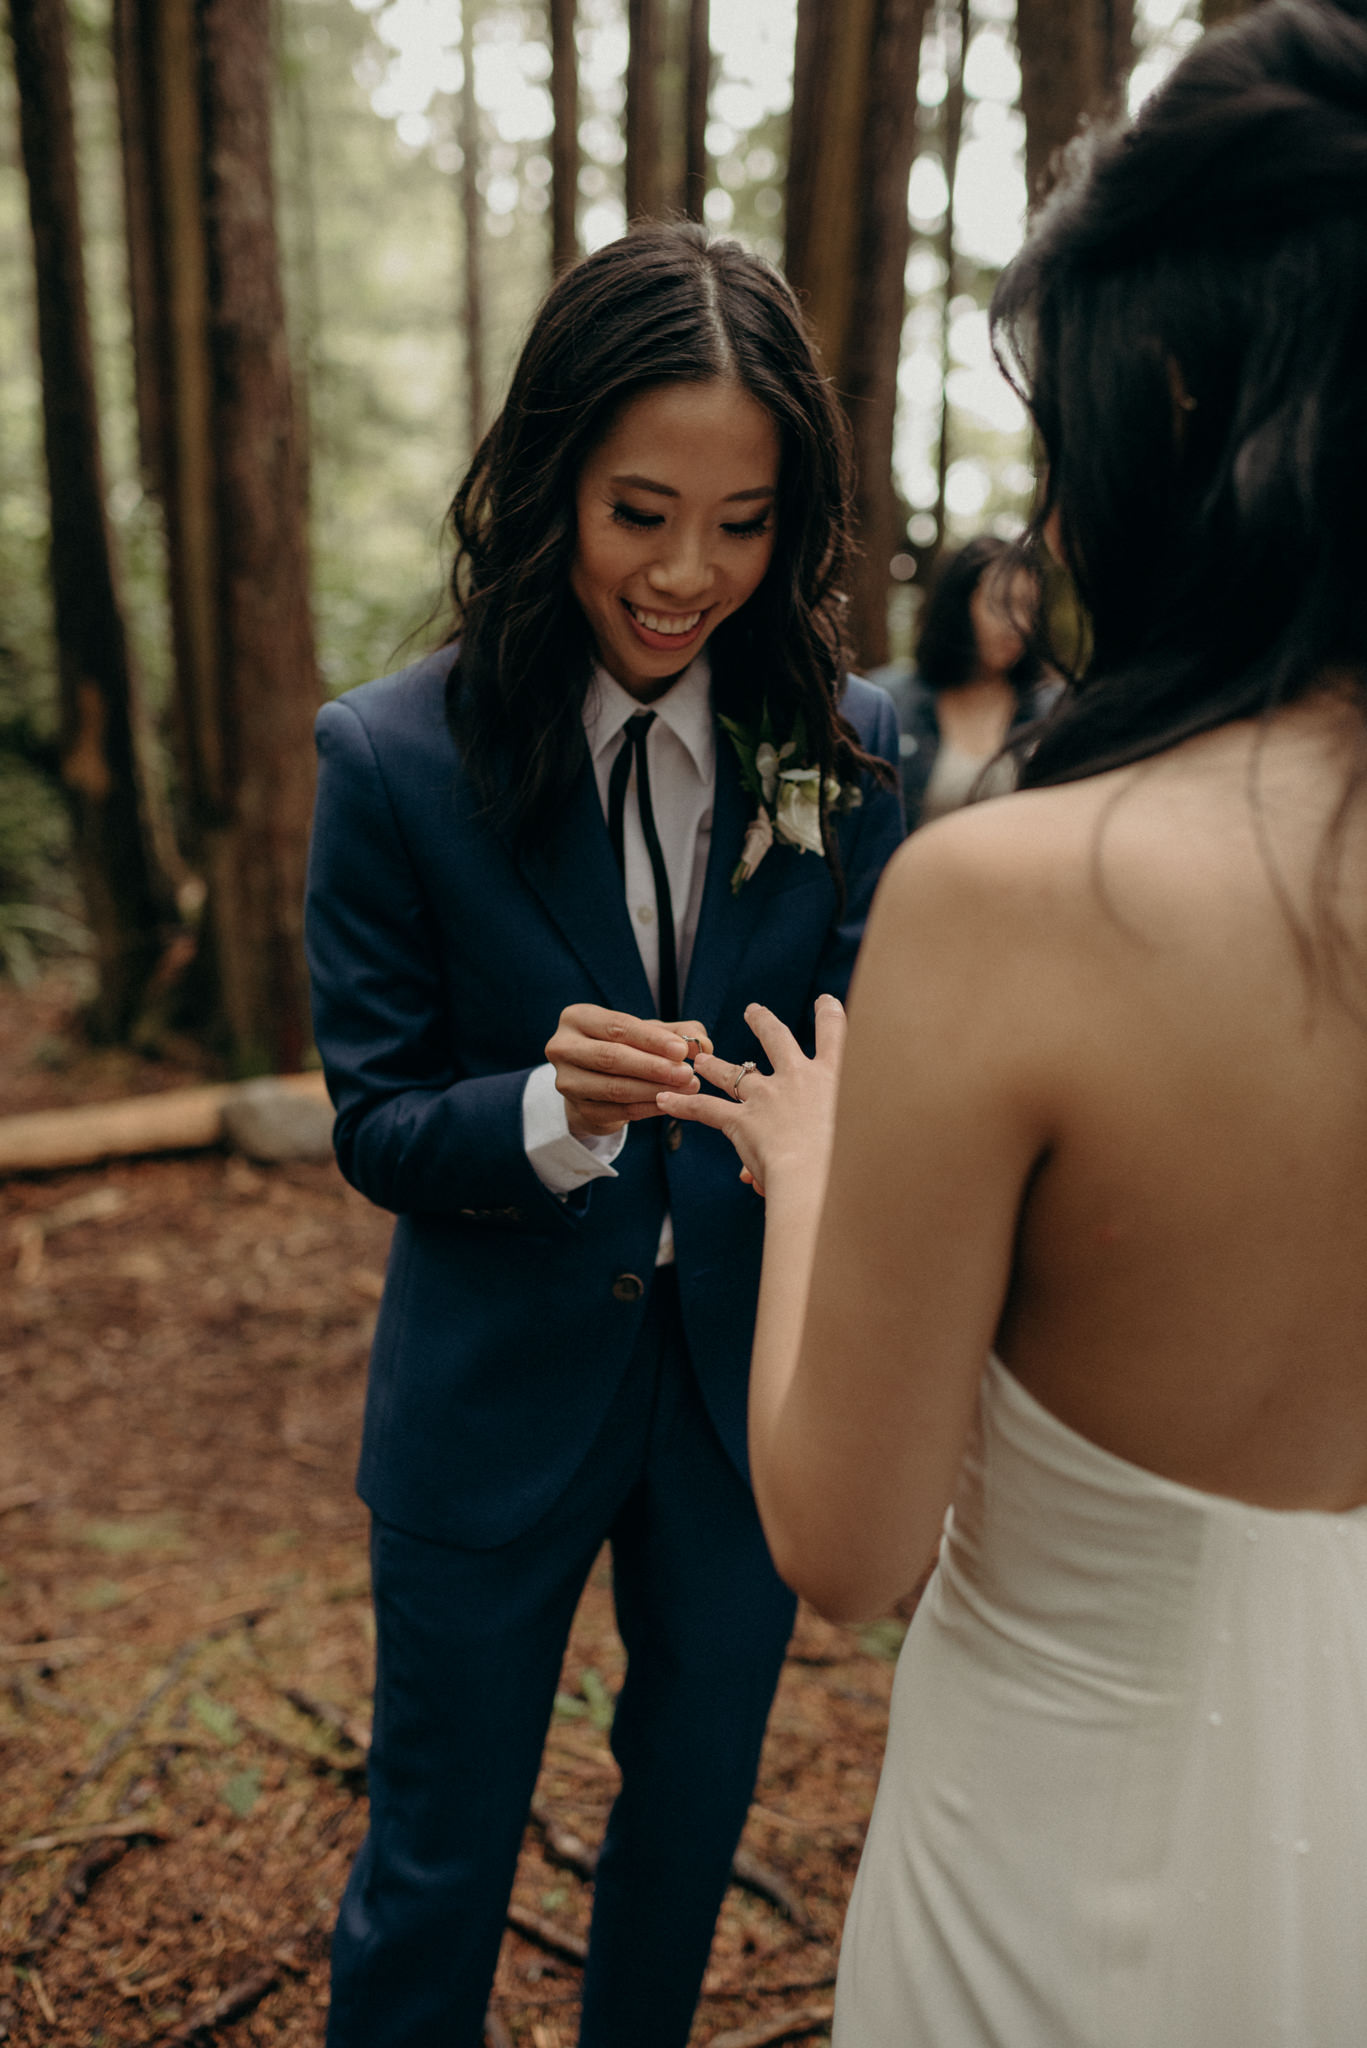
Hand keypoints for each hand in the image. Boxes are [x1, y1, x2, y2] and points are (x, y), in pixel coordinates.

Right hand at [547, 1005, 713, 1138]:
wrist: (595, 1080)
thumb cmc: (625, 1046)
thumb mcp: (648, 1032)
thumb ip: (679, 1033)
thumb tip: (705, 1043)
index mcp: (576, 1018)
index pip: (618, 1026)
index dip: (652, 1039)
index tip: (683, 1050)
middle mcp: (562, 1047)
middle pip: (611, 1058)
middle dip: (653, 1067)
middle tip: (687, 1074)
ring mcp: (567, 1081)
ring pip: (614, 1088)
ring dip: (655, 1090)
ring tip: (687, 1088)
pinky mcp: (577, 1110)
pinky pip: (618, 1111)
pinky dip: (648, 1108)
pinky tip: (671, 1104)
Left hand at [657, 995, 845, 1196]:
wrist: (817, 1179)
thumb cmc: (847, 1165)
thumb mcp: (854, 1146)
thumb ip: (825, 1152)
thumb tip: (782, 1169)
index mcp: (832, 1080)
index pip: (835, 1037)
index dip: (829, 1015)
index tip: (825, 1001)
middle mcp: (797, 1079)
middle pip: (777, 1038)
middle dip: (763, 1021)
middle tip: (752, 1009)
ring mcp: (766, 1098)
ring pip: (734, 1073)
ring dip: (715, 1064)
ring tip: (701, 1058)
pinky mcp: (740, 1121)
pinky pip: (705, 1109)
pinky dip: (682, 1105)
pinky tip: (663, 1100)